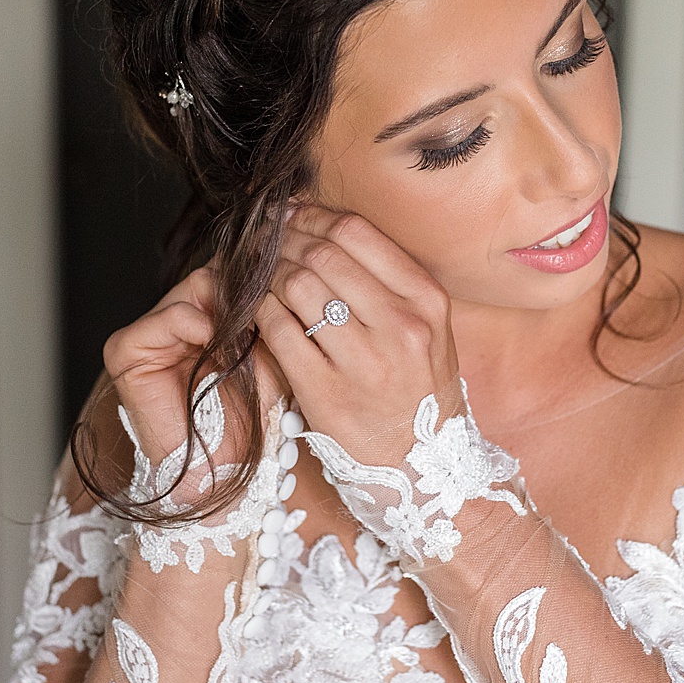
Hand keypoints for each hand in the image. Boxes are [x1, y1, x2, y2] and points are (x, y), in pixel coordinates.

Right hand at [103, 266, 283, 480]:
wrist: (223, 465)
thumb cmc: (251, 416)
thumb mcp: (271, 355)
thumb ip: (269, 315)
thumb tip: (276, 276)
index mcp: (209, 318)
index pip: (234, 277)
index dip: (262, 282)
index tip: (286, 292)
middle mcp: (180, 319)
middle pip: (218, 277)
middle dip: (248, 294)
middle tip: (268, 313)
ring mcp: (152, 332)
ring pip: (198, 287)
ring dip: (229, 310)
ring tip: (247, 338)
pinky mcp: (127, 349)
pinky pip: (170, 316)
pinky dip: (198, 324)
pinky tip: (216, 343)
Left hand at [253, 205, 462, 465]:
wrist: (422, 467)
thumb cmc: (419, 391)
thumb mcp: (427, 330)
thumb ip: (389, 282)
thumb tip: (325, 228)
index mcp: (426, 300)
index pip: (356, 233)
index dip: (311, 215)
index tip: (288, 215)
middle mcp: (400, 326)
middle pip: (322, 254)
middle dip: (281, 240)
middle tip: (261, 241)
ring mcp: (363, 360)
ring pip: (295, 287)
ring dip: (266, 274)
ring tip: (256, 275)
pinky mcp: (326, 391)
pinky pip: (277, 331)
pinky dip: (258, 312)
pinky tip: (256, 311)